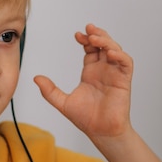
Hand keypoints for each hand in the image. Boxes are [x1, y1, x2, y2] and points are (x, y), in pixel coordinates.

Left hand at [34, 24, 132, 138]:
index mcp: (90, 73)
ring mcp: (114, 74)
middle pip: (103, 45)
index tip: (77, 35)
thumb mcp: (63, 102)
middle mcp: (103, 71)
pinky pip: (126, 63)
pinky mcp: (124, 80)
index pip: (90, 50)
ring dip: (107, 41)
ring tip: (96, 38)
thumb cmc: (86, 119)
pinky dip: (120, 55)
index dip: (85, 40)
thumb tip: (36, 78)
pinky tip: (109, 53)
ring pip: (114, 50)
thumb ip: (49, 91)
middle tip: (88, 29)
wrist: (101, 132)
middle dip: (97, 35)